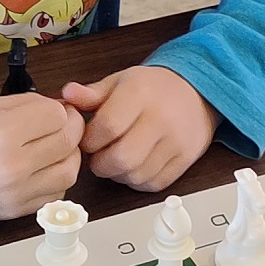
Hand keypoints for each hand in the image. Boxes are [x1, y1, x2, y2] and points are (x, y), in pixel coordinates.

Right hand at [0, 92, 82, 221]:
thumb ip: (31, 104)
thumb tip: (61, 108)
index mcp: (4, 133)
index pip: (57, 116)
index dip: (61, 110)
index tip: (57, 110)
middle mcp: (13, 165)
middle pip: (67, 142)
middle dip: (71, 128)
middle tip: (65, 124)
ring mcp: (17, 191)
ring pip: (68, 171)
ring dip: (69, 156)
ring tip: (56, 147)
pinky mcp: (18, 209)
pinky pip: (56, 194)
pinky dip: (57, 179)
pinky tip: (45, 168)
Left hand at [61, 65, 216, 190]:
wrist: (197, 92)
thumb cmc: (153, 88)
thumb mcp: (121, 82)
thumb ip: (92, 93)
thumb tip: (67, 95)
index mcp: (140, 93)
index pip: (107, 127)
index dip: (89, 140)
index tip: (87, 140)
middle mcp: (161, 118)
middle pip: (122, 158)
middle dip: (101, 164)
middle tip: (99, 156)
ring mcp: (176, 141)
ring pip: (136, 175)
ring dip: (118, 174)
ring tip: (116, 160)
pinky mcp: (186, 159)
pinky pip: (154, 183)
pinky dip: (137, 181)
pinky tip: (134, 167)